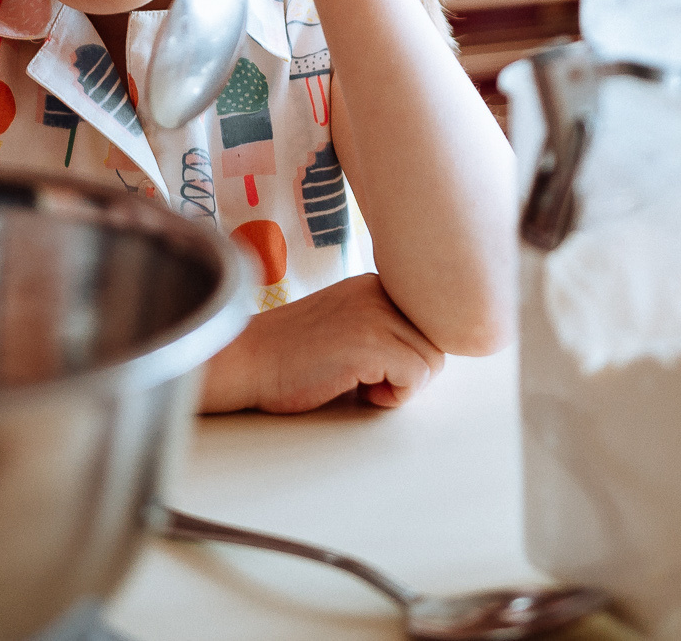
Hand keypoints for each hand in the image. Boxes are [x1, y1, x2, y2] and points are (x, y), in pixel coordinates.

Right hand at [198, 273, 445, 413]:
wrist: (245, 361)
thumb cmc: (289, 356)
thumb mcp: (346, 325)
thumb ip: (383, 328)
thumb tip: (431, 355)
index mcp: (373, 284)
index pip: (427, 322)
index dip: (408, 355)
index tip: (375, 368)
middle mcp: (377, 290)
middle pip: (435, 341)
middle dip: (410, 371)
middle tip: (370, 380)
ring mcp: (374, 313)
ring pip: (431, 360)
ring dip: (402, 385)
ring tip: (362, 384)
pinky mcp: (370, 342)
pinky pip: (416, 377)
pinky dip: (394, 396)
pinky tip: (359, 390)